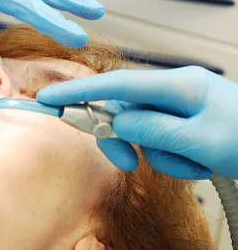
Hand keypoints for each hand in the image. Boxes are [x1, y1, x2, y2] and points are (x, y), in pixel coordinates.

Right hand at [37, 66, 237, 179]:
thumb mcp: (202, 140)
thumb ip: (152, 130)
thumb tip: (118, 123)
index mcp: (179, 84)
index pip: (116, 86)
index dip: (79, 92)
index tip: (48, 98)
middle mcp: (177, 91)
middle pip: (126, 111)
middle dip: (126, 140)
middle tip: (127, 165)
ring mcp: (184, 109)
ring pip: (145, 133)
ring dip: (162, 156)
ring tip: (197, 162)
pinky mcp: (189, 126)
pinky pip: (164, 144)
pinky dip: (176, 159)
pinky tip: (202, 162)